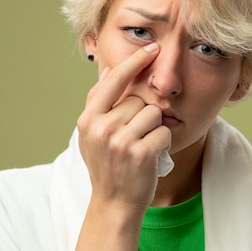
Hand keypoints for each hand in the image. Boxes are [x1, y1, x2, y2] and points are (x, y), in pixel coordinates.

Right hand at [77, 43, 170, 213]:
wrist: (114, 203)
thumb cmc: (105, 165)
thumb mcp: (91, 134)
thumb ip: (98, 102)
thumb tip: (107, 71)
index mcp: (88, 119)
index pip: (114, 80)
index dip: (134, 61)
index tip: (152, 47)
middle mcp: (102, 128)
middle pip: (138, 99)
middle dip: (141, 115)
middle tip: (132, 137)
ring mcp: (121, 142)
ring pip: (153, 113)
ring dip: (153, 128)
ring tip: (141, 146)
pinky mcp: (141, 154)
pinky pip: (163, 131)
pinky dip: (162, 142)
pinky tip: (151, 155)